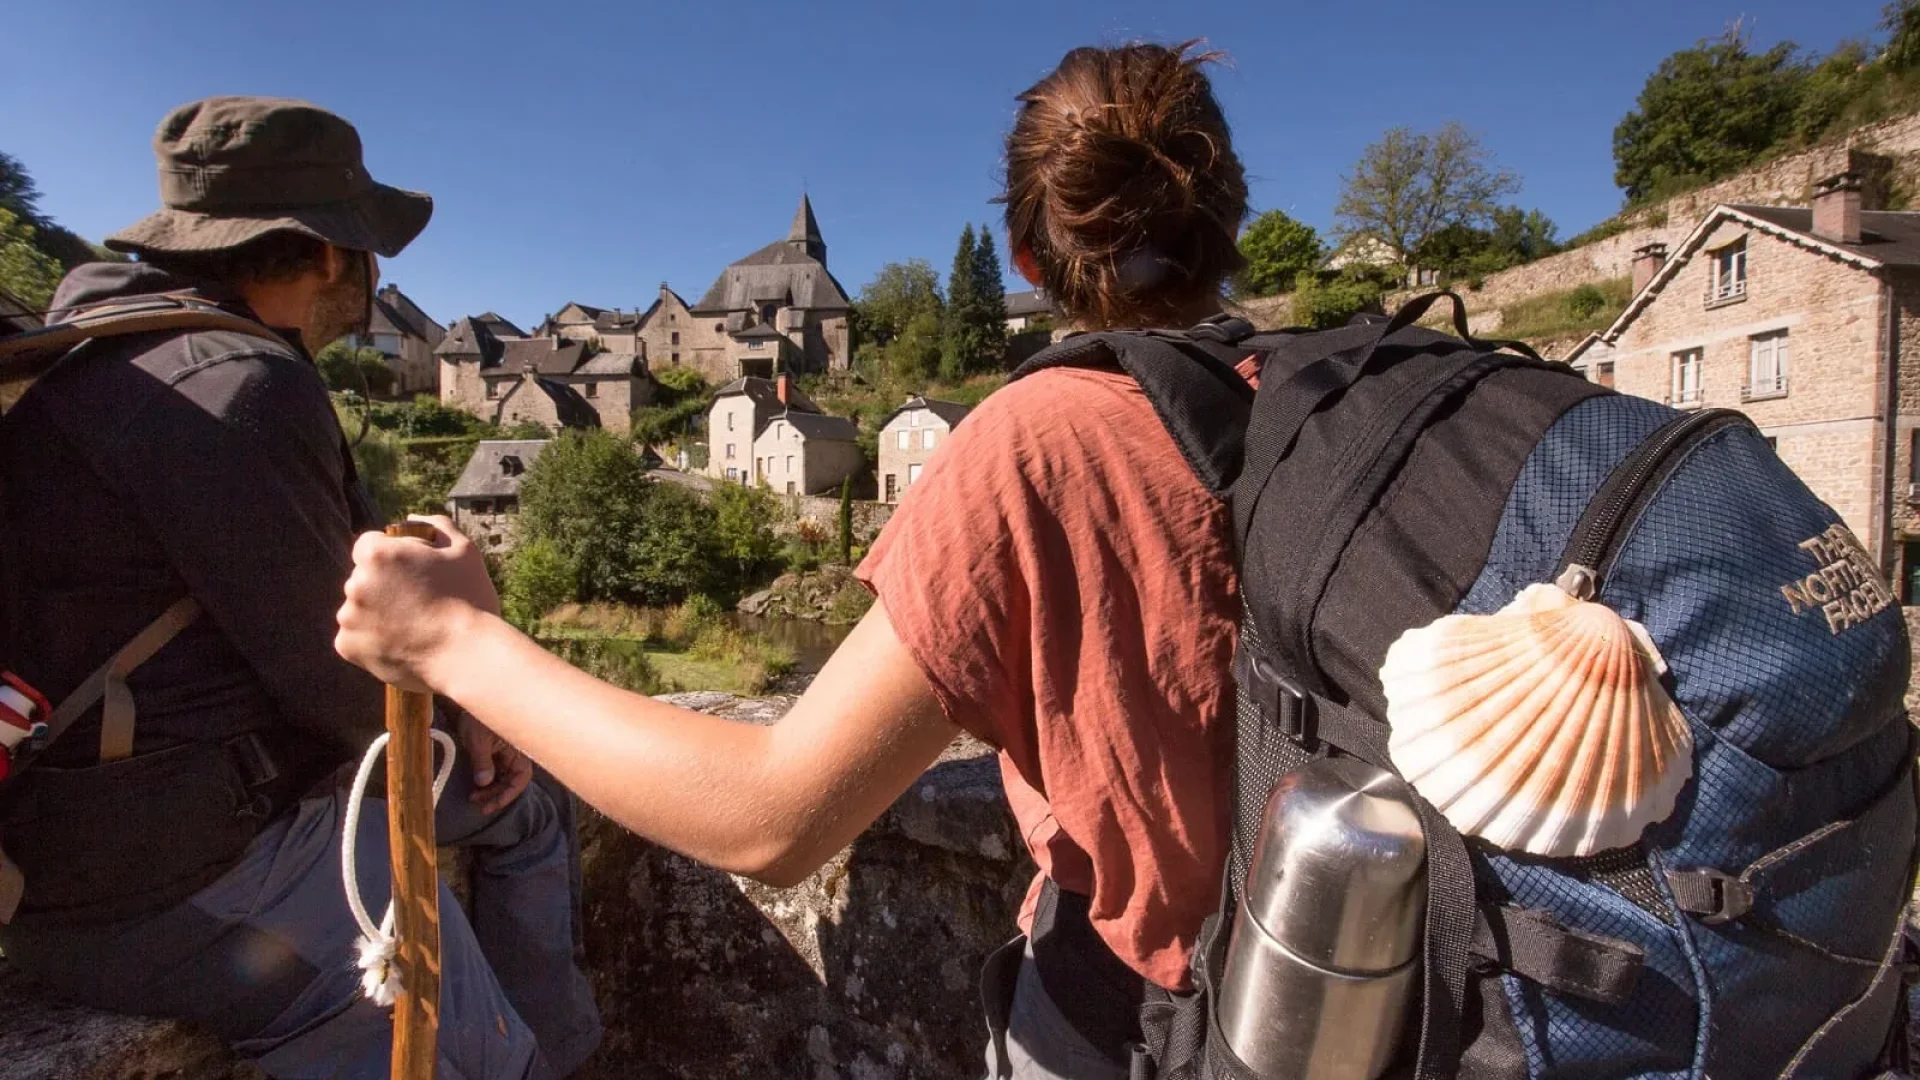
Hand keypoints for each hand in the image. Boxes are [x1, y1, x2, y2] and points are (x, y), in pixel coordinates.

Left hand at [335, 516, 500, 693]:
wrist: (467, 656)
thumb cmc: (470, 599)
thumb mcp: (464, 550)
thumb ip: (436, 526)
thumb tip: (412, 520)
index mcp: (378, 554)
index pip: (368, 545)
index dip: (390, 556)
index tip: (410, 572)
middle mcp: (355, 583)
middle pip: (362, 578)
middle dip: (382, 585)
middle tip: (417, 602)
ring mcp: (348, 617)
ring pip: (358, 608)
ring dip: (376, 613)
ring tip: (412, 626)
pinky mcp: (347, 646)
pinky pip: (354, 638)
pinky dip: (371, 640)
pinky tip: (400, 643)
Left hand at [459, 709, 532, 813]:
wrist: (469, 701)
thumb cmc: (478, 715)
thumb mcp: (478, 740)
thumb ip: (482, 762)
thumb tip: (484, 782)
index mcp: (518, 749)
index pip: (521, 778)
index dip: (509, 793)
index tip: (494, 804)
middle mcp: (515, 754)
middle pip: (511, 781)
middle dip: (496, 795)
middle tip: (480, 805)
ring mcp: (505, 754)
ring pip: (503, 779)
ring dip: (490, 790)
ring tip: (473, 797)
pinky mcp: (496, 754)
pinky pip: (496, 772)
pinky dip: (486, 781)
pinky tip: (475, 786)